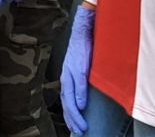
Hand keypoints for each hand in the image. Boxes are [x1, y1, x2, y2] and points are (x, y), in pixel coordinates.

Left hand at [61, 5, 94, 134]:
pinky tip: (82, 105)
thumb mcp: (84, 66)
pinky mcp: (79, 63)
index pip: (65, 99)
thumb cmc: (87, 46)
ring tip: (82, 124)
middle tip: (79, 130)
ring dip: (75, 111)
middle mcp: (67, 73)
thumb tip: (89, 95)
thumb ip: (84, 81)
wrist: (85, 28)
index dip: (69, 114)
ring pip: (70, 95)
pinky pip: (79, 82)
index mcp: (67, 75)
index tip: (74, 126)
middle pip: (66, 101)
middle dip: (72, 118)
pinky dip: (80, 95)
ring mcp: (72, 69)